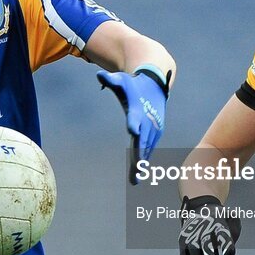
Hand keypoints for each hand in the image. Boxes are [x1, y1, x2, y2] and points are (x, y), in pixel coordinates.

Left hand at [97, 67, 168, 182]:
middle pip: (141, 139)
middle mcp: (146, 120)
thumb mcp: (122, 80)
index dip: (133, 123)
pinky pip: (148, 148)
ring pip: (146, 148)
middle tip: (136, 169)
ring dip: (140, 164)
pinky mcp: (155, 133)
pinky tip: (137, 175)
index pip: (134, 117)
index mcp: (137, 108)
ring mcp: (152, 128)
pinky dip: (144, 160)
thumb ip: (111, 79)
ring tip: (135, 179)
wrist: (155, 85)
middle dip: (139, 155)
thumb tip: (99, 75)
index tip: (133, 132)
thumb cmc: (133, 84)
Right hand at [178, 195, 240, 254]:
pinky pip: (183, 252)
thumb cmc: (220, 219)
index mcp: (219, 224)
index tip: (229, 254)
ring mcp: (193, 234)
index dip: (227, 245)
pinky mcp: (183, 239)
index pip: (224, 235)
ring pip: (193, 249)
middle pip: (207, 243)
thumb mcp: (232, 219)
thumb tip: (228, 248)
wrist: (201, 206)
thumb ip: (235, 231)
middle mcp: (205, 228)